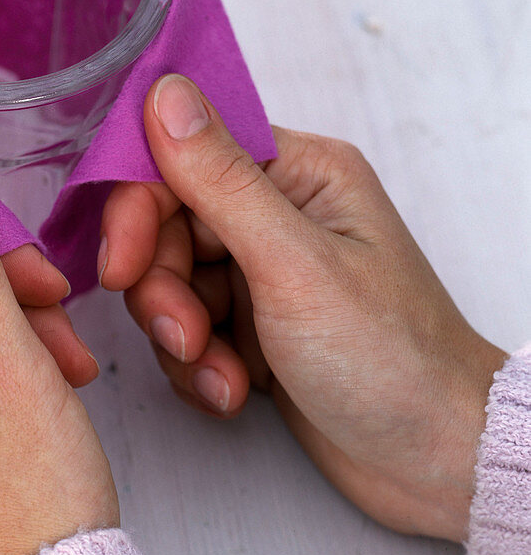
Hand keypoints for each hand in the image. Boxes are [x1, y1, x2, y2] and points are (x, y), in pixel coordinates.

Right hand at [100, 74, 506, 541]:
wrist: (433, 462)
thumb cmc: (390, 356)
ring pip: (168, 283)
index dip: (139, 210)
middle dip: (164, 291)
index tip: (122, 267)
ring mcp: (260, 270)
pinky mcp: (249, 323)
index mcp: (298, 173)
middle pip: (165, 228)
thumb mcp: (294, 264)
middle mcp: (276, 213)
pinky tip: (233, 391)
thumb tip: (163, 93)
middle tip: (185, 339)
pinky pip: (183, 327)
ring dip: (182, 339)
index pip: (182, 160)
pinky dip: (197, 365)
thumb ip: (220, 180)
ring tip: (225, 379)